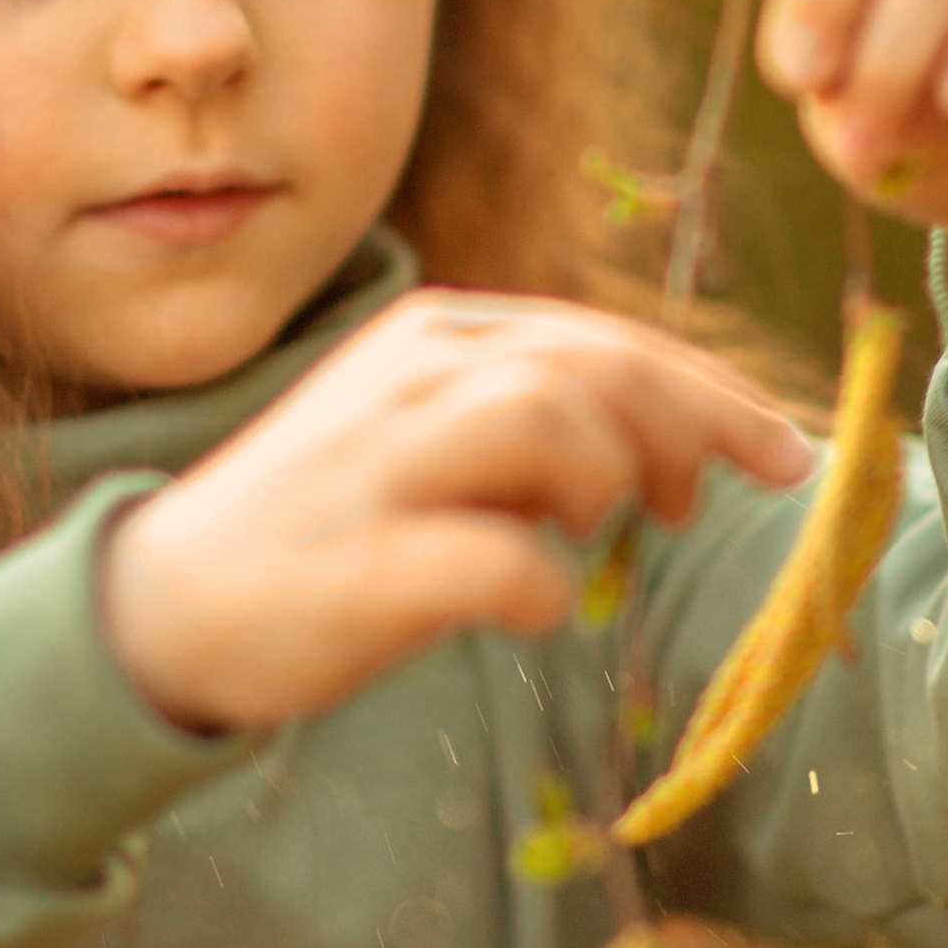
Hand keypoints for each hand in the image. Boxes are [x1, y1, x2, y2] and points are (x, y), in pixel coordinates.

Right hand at [98, 290, 811, 733]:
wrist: (164, 607)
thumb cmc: (328, 526)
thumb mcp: (431, 436)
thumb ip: (535, 419)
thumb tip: (677, 447)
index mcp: (434, 336)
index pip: (604, 338)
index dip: (711, 392)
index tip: (783, 453)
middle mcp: (407, 376)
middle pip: (594, 366)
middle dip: (694, 426)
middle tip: (713, 503)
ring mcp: (377, 466)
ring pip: (544, 420)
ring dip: (602, 482)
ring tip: (593, 536)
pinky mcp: (356, 563)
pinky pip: (489, 561)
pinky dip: (537, 586)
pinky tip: (534, 610)